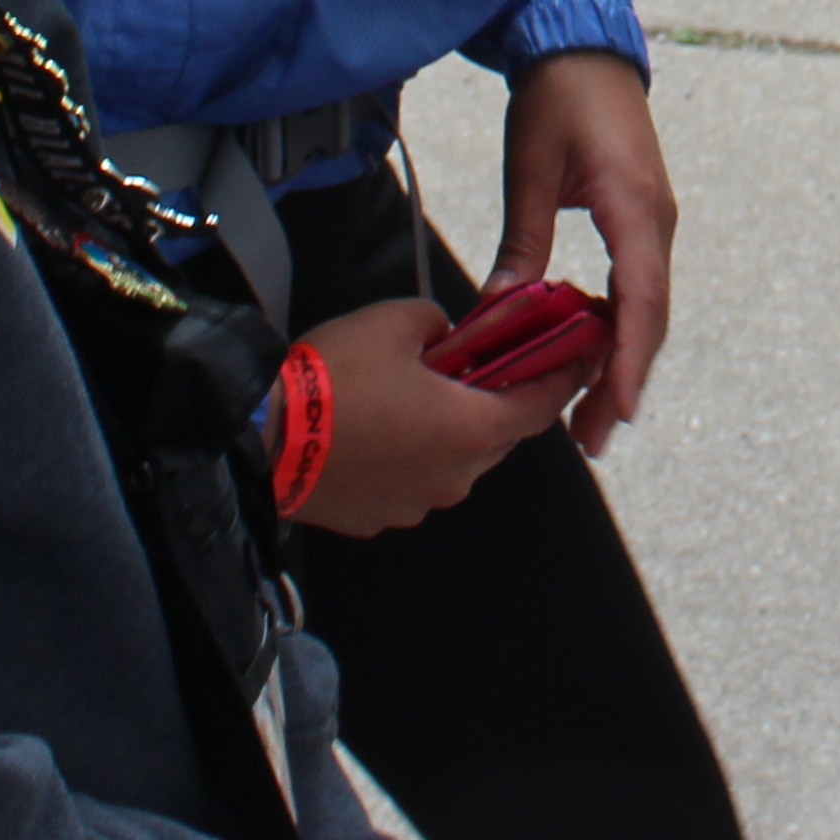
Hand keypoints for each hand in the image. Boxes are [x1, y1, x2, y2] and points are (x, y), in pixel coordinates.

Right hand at [289, 293, 571, 535]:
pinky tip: (381, 427)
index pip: (541, 404)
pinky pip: (413, 480)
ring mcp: (417, 504)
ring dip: (449, 428)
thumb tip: (443, 335)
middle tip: (488, 362)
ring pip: (454, 460)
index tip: (581, 356)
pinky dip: (411, 454)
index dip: (564, 375)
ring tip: (420, 392)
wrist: (258, 438)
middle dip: (498, 398)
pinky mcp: (380, 518)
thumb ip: (437, 323)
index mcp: (472, 430)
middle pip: (498, 434)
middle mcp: (456, 477)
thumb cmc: (332, 378)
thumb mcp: (393, 321)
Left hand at [497, 48, 672, 453]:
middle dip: (622, 379)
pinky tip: (589, 356)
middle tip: (590, 438)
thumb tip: (500, 312)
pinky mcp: (640, 221)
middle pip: (649, 318)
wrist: (584, 45)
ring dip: (620, 360)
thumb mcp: (530, 168)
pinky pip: (636, 286)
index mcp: (634, 208)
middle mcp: (656, 222)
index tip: (617, 409)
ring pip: (645, 307)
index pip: (640, 298)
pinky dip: (617, 327)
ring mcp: (653, 222)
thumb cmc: (557, 97)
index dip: (629, 358)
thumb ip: (522, 241)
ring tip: (590, 416)